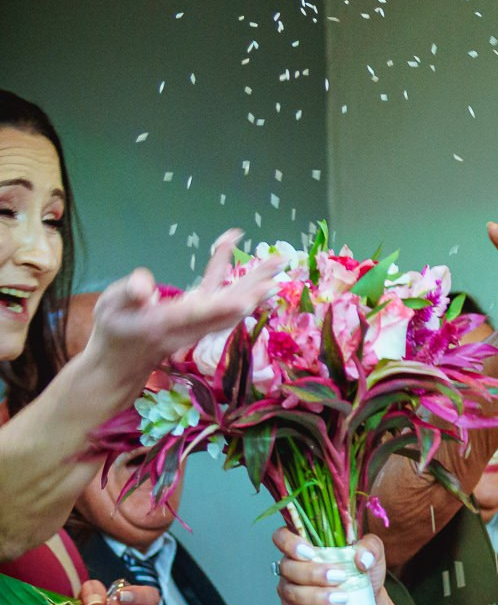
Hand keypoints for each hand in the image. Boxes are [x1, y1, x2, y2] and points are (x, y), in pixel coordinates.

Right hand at [86, 230, 282, 384]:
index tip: (250, 298)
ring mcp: (200, 321)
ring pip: (233, 301)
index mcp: (166, 323)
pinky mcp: (200, 314)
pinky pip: (219, 292)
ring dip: (256, 279)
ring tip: (279, 259)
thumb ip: (127, 294)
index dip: (225, 307)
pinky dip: (227, 269)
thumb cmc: (114, 331)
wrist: (122, 363)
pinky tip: (232, 241)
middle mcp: (191, 325)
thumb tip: (145, 287)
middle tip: (281, 263)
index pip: (200, 315)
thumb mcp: (109, 308)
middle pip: (230, 306)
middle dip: (256, 285)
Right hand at [273, 527, 384, 604]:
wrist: (367, 600)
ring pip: (292, 593)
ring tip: (342, 599)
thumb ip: (370, 547)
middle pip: (288, 568)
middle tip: (340, 578)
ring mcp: (289, 590)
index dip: (289, 543)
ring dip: (316, 598)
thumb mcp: (373, 554)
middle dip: (313, 574)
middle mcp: (291, 567)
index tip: (310, 553)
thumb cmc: (363, 571)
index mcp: (304, 546)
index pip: (282, 537)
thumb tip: (361, 558)